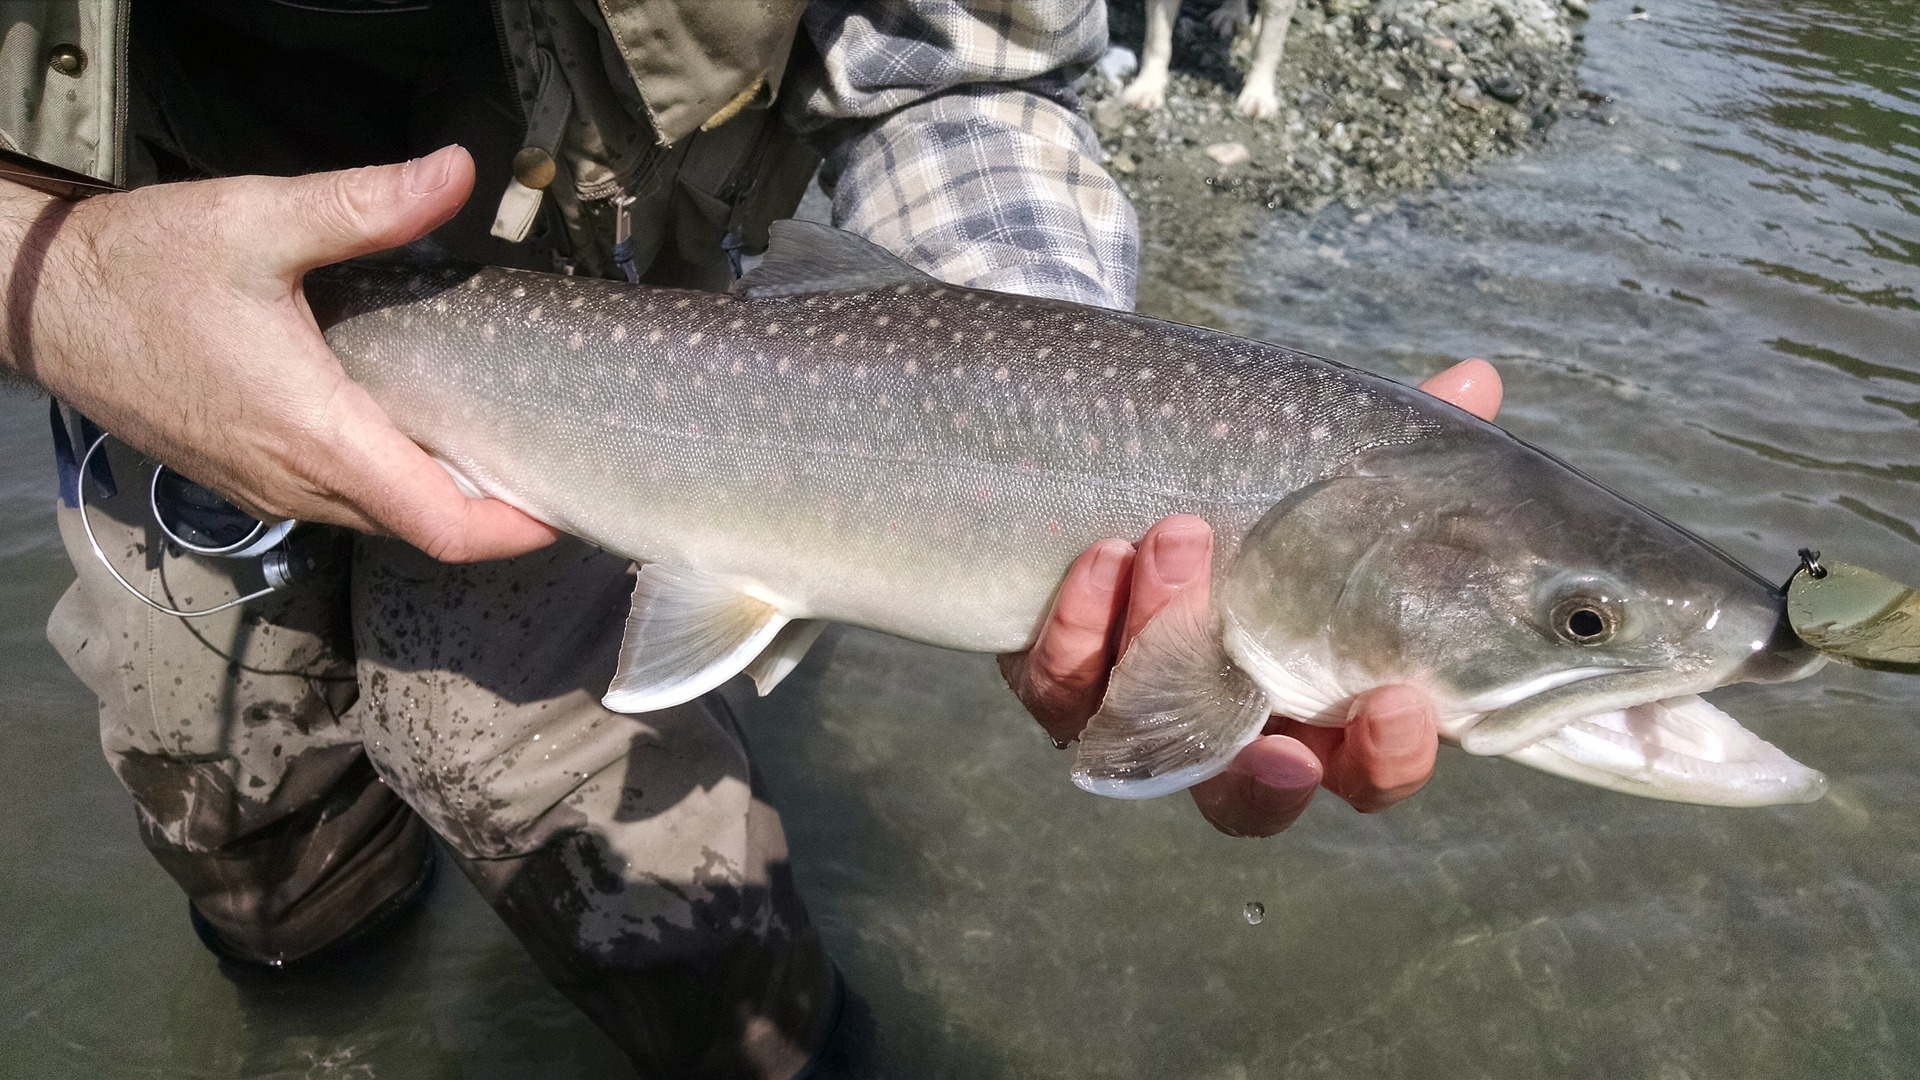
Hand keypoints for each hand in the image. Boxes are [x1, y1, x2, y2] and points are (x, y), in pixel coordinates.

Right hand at [0, 145, 556, 562]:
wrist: (43, 302)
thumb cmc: (144, 266)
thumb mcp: (261, 222)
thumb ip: (367, 206)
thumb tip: (457, 174)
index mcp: (317, 436)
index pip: (439, 526)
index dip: (513, 530)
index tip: (565, 506)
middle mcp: (296, 484)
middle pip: (420, 527)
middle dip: (491, 510)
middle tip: (549, 460)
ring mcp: (266, 490)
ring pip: (378, 517)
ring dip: (439, 496)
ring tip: (498, 446)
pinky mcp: (245, 479)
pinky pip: (338, 502)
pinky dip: (390, 482)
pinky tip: (415, 431)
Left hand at [1001, 358, 1503, 835]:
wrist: (1112, 467)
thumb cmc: (1250, 497)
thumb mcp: (1326, 470)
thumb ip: (1395, 450)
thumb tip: (1478, 379)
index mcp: (1315, 705)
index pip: (1365, 773)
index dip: (1387, 760)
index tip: (1399, 704)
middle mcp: (1225, 733)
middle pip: (1250, 800)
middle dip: (1271, 775)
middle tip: (1282, 719)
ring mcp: (1136, 715)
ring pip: (1145, 734)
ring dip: (1162, 646)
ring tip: (1178, 537)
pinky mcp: (1059, 680)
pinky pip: (1060, 683)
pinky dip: (1082, 626)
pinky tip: (1105, 552)